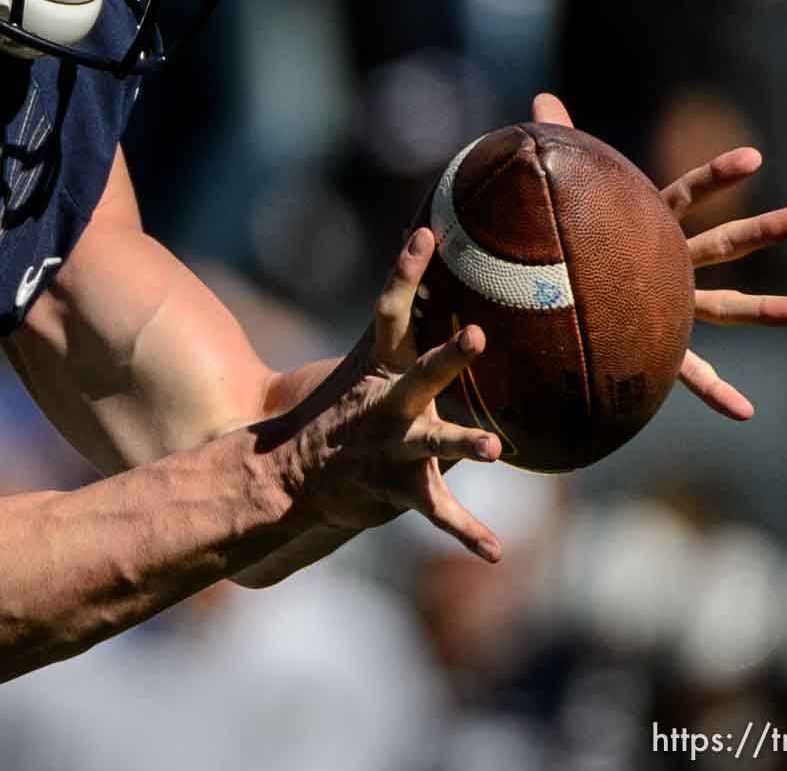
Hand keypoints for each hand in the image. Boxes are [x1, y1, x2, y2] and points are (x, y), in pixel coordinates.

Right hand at [277, 227, 504, 562]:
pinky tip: (496, 551)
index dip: (406, 271)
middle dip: (447, 357)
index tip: (425, 234)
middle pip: (419, 374)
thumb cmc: (342, 409)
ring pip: (432, 443)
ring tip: (496, 449)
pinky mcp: (398, 489)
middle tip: (476, 335)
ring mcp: (391, 447)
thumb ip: (406, 325)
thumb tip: (426, 259)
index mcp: (379, 366)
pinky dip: (467, 533)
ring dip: (463, 444)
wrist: (289, 474)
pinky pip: (439, 513)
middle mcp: (385, 403)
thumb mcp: (367, 361)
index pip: (391, 308)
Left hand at [530, 93, 786, 419]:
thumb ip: (554, 146)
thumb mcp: (556, 194)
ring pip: (723, 308)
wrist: (538, 303)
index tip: (754, 158)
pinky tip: (746, 412)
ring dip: (762, 310)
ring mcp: (667, 308)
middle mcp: (665, 267)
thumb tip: (539, 102)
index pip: (684, 195)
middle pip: (720, 245)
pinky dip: (717, 391)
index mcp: (643, 229)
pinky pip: (689, 372)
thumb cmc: (550, 242)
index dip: (716, 176)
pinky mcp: (653, 348)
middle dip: (761, 231)